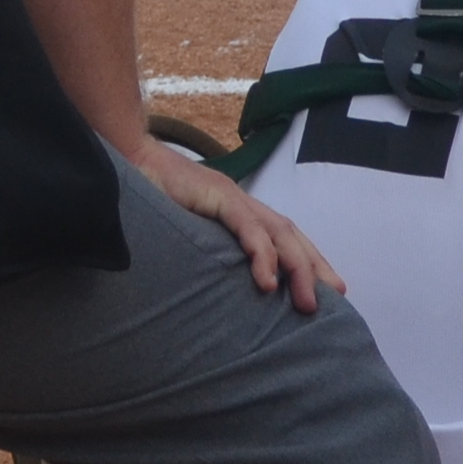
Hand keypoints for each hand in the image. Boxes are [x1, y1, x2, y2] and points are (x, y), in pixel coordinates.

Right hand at [129, 135, 337, 310]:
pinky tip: (267, 281)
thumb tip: (220, 287)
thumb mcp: (188, 232)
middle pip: (291, 235)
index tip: (330, 290)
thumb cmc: (153, 199)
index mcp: (240, 210)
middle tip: (333, 301)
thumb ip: (209, 251)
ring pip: (279, 232)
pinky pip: (247, 226)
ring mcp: (232, 196)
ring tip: (306, 303)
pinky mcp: (217, 194)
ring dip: (297, 268)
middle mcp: (243, 202)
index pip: (285, 236)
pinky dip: (262, 254)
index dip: (309, 261)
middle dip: (314, 269)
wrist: (129, 160)